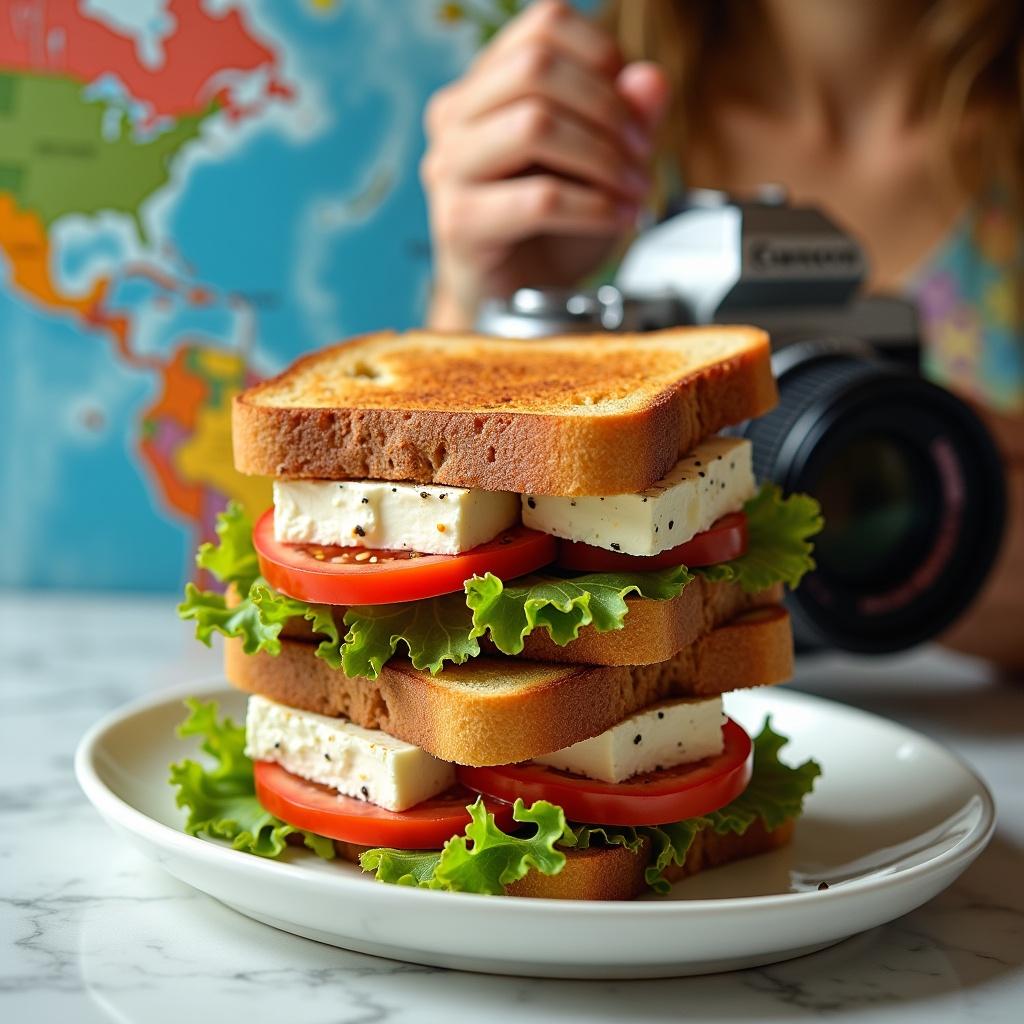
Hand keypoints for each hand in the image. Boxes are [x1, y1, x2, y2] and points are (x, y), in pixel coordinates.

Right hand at [422, 0, 668, 328]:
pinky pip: (539, 198)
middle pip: (537, 66)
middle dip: (608, 108)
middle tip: (643, 152)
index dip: (603, 56)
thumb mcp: (602, 164)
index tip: (634, 108)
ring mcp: (448, 169)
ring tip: (634, 190)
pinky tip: (619, 219)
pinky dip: (595, 207)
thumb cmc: (551, 230)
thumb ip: (626, 117)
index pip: (544, 25)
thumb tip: (650, 79)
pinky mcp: (458, 222)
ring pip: (534, 123)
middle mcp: (455, 118)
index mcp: (483, 87)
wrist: (516, 302)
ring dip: (603, 156)